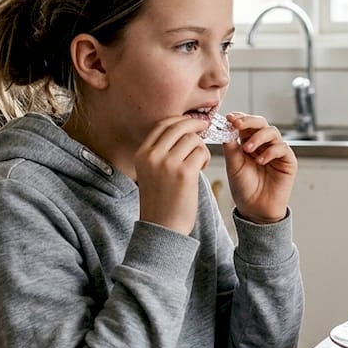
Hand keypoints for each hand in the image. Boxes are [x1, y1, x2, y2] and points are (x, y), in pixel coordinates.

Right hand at [135, 116, 209, 234]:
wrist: (162, 227)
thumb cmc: (160, 201)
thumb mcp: (150, 172)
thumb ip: (160, 152)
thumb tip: (181, 130)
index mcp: (142, 154)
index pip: (162, 125)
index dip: (180, 120)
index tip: (192, 122)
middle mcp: (152, 156)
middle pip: (178, 127)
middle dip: (195, 125)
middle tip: (205, 127)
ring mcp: (167, 164)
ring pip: (192, 139)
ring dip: (201, 147)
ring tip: (199, 160)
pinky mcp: (184, 173)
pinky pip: (201, 152)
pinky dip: (205, 157)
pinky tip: (201, 168)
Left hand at [221, 113, 295, 223]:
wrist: (255, 209)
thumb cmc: (244, 188)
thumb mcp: (233, 165)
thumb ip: (230, 146)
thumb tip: (227, 126)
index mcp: (248, 142)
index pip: (246, 124)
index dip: (239, 118)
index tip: (229, 118)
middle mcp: (264, 144)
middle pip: (260, 123)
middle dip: (248, 121)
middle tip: (237, 124)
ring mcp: (277, 151)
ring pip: (272, 132)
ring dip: (258, 137)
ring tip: (248, 150)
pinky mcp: (288, 161)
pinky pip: (282, 148)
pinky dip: (270, 151)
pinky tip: (261, 161)